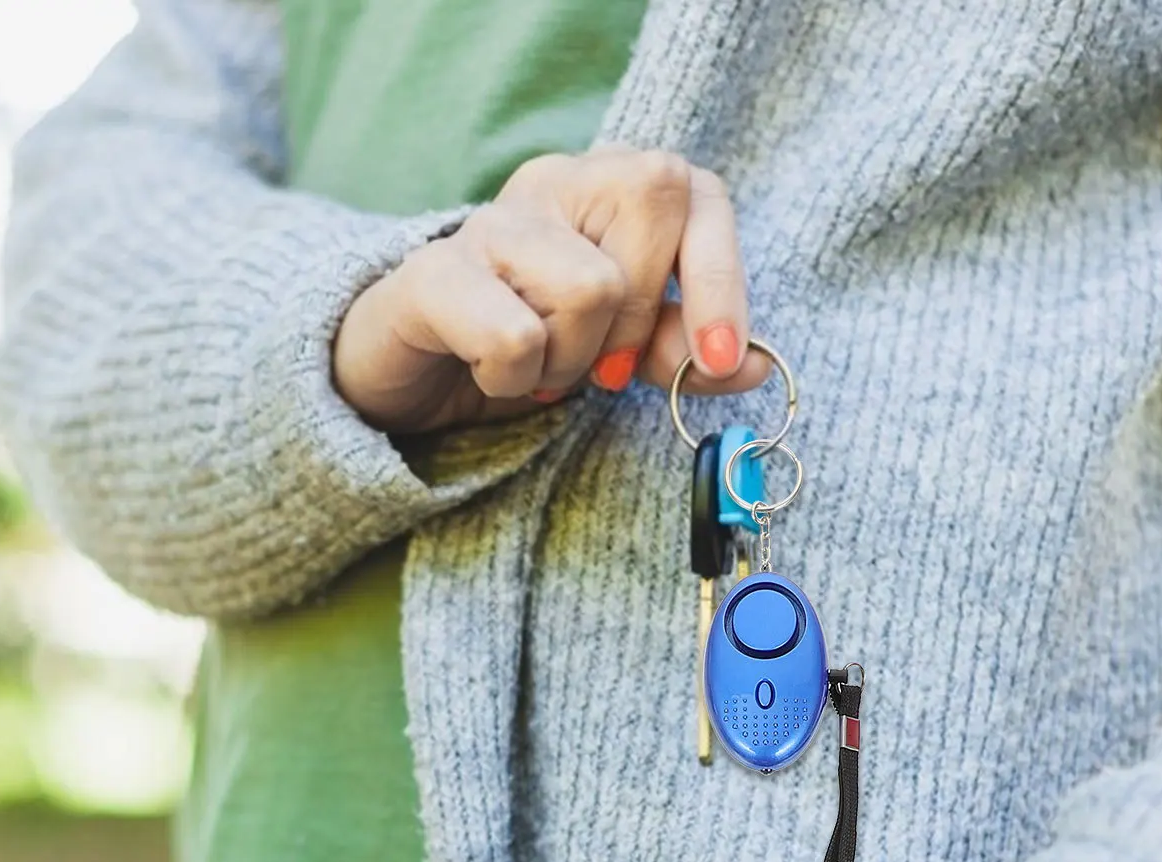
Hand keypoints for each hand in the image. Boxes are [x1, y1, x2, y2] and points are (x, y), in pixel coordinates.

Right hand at [331, 145, 770, 432]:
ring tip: (535, 370)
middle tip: (592, 368)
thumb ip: (679, 353)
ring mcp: (488, 222)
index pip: (697, 193)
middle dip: (636, 320)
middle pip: (653, 209)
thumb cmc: (519, 354)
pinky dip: (514, 379)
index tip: (721, 360)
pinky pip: (515, 334)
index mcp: (605, 189)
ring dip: (570, 361)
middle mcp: (551, 183)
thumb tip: (757, 363)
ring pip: (590, 285)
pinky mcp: (433, 273)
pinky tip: (489, 374)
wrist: (404, 378)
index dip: (719, 278)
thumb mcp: (615, 357)